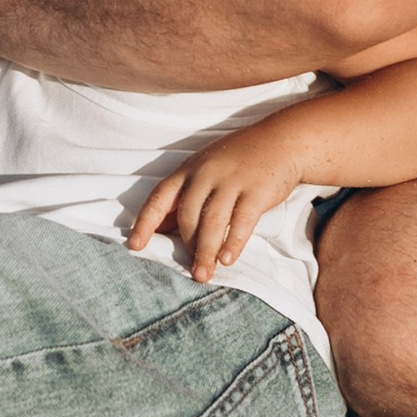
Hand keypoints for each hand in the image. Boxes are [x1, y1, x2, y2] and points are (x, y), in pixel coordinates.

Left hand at [129, 113, 318, 282]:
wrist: (281, 141)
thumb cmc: (237, 160)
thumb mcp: (204, 170)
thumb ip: (183, 198)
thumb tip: (157, 230)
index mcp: (189, 170)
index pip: (160, 197)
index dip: (145, 223)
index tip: (135, 246)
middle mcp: (207, 173)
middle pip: (188, 215)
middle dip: (186, 247)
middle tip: (191, 272)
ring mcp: (232, 180)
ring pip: (212, 221)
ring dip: (206, 251)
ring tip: (203, 274)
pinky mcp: (257, 190)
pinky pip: (241, 221)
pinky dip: (233, 242)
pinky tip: (228, 259)